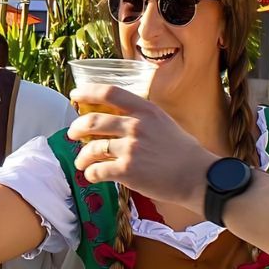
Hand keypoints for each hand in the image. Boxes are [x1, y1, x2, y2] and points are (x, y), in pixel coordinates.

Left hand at [67, 85, 213, 210]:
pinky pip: (98, 170)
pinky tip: (92, 175)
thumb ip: (141, 117)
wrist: (197, 177)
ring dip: (81, 156)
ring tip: (80, 162)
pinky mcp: (127, 171)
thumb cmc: (183, 151)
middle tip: (72, 133)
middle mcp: (136, 125)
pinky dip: (91, 173)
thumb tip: (117, 118)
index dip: (87, 91)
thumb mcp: (164, 122)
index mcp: (146, 110)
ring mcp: (130, 148)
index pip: (110, 92)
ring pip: (92, 148)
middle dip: (76, 128)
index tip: (75, 95)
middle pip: (93, 120)